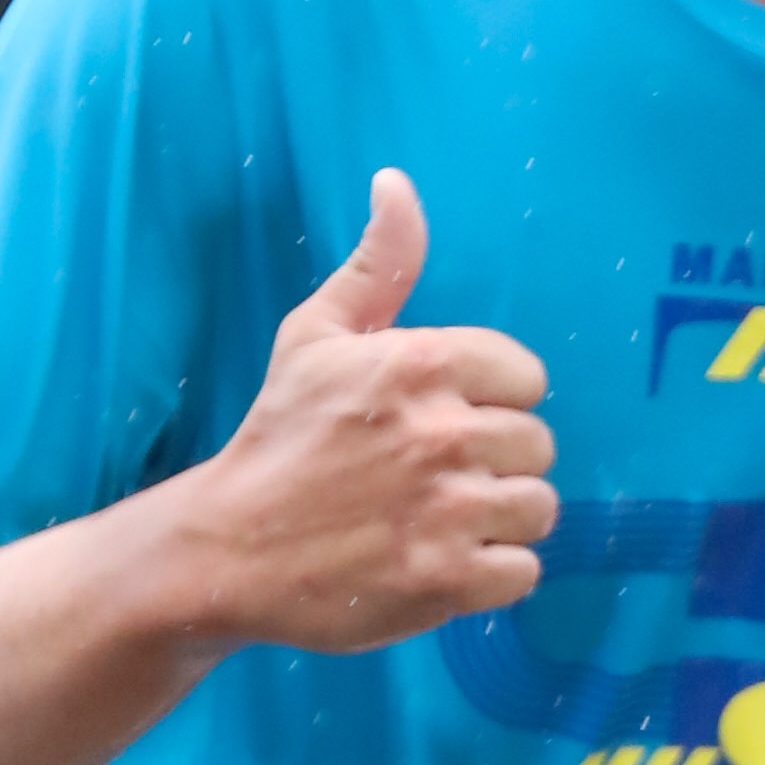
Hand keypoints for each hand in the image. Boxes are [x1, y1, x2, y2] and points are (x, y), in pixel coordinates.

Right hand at [186, 170, 552, 653]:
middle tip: (435, 478)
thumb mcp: (314, 336)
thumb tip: (397, 183)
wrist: (226, 549)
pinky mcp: (446, 581)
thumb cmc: (278, 437)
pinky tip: (446, 563)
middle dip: (495, 462)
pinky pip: (524, 571)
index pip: (527, 378)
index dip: (491, 402)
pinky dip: (493, 574)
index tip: (443, 421)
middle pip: (537, 445)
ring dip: (501, 519)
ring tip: (445, 521)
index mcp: (421, 363)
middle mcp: (443, 432)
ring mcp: (447, 511)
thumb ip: (377, 263)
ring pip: (538, 507)